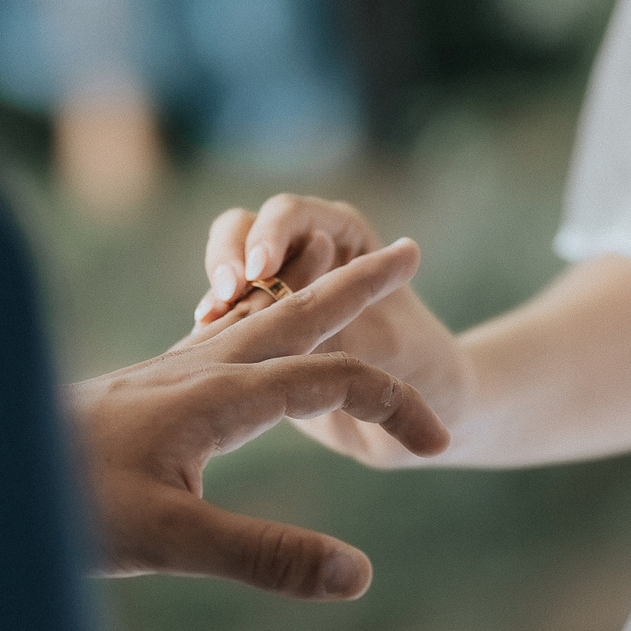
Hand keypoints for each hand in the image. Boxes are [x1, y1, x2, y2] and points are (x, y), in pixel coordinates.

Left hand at [66, 239, 448, 592]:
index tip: (437, 444)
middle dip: (357, 285)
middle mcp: (201, 368)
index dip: (393, 407)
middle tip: (406, 249)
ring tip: (340, 277)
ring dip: (310, 294)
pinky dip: (261, 320)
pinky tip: (247, 334)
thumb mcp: (170, 540)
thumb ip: (264, 554)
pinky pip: (223, 336)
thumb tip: (357, 574)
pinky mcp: (148, 388)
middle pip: (297, 312)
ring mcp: (172, 372)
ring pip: (258, 317)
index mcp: (220, 395)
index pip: (334, 379)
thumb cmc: (68, 505)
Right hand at [192, 194, 471, 465]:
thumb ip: (331, 321)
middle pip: (243, 229)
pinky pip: (224, 316)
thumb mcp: (380, 342)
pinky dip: (212, 327)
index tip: (259, 271)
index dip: (268, 235)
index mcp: (343, 231)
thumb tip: (277, 310)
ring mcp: (277, 286)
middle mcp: (306, 249)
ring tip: (207, 323)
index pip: (290, 213)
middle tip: (224, 296)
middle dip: (227, 257)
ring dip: (215, 292)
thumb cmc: (421, 366)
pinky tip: (204, 345)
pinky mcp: (259, 325)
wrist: (426, 417)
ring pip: (225, 270)